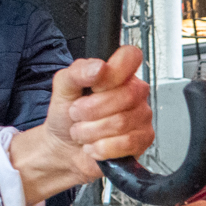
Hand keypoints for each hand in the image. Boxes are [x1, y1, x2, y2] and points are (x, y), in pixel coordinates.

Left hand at [11, 46, 152, 194]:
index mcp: (119, 73)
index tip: (94, 86)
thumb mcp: (64, 87)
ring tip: (83, 132)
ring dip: (91, 131)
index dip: (112, 72)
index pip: (131, 57)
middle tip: (78, 114)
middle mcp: (135, 92)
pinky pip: (127, 143)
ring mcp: (142, 116)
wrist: (64, 147)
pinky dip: (102, 148)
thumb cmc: (67, 115)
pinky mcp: (142, 140)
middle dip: (91, 110)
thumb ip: (78, 71)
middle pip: (125, 95)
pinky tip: (95, 145)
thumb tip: (99, 67)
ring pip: (122, 122)